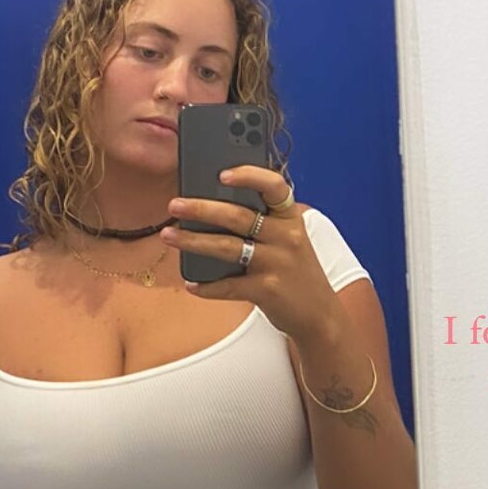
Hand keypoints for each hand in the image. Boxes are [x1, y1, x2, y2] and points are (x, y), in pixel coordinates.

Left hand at [160, 167, 343, 344]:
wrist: (319, 314)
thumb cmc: (295, 271)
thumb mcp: (288, 240)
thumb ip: (262, 223)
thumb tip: (210, 207)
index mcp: (290, 218)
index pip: (274, 186)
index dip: (249, 176)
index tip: (221, 174)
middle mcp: (286, 237)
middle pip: (238, 216)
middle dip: (202, 209)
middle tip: (175, 205)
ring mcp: (277, 263)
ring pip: (227, 248)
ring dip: (193, 241)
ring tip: (168, 235)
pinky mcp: (267, 290)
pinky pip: (228, 286)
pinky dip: (206, 286)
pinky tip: (191, 283)